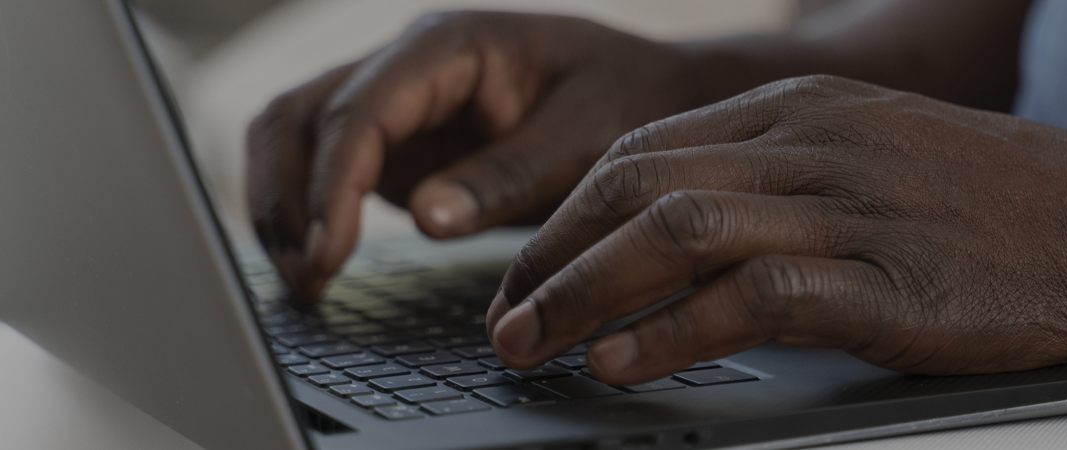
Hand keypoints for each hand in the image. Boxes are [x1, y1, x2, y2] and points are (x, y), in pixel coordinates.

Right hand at [246, 12, 705, 296]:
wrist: (655, 94)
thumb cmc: (629, 100)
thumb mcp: (586, 138)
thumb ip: (509, 174)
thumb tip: (425, 219)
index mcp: (450, 46)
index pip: (361, 110)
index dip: (331, 184)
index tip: (329, 253)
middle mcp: (408, 66)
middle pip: (300, 115)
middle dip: (286, 196)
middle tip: (306, 277)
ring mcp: (398, 105)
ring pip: (295, 137)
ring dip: (283, 206)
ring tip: (304, 281)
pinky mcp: (401, 146)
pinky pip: (324, 169)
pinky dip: (309, 214)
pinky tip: (319, 268)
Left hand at [487, 75, 1066, 385]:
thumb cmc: (996, 203)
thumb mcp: (871, 159)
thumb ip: (780, 183)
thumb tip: (680, 237)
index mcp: (800, 109)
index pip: (643, 151)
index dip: (566, 214)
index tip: (526, 270)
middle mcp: (810, 144)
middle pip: (636, 181)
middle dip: (550, 252)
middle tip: (503, 316)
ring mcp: (846, 206)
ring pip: (675, 227)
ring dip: (585, 289)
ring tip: (530, 344)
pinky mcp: (883, 277)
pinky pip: (748, 294)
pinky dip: (670, 328)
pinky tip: (623, 360)